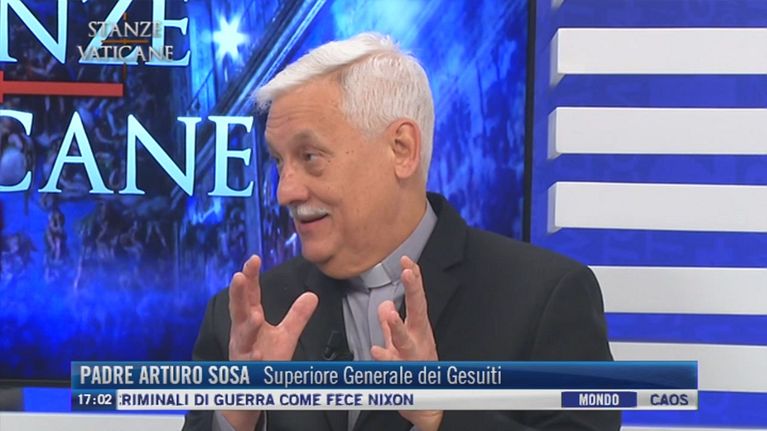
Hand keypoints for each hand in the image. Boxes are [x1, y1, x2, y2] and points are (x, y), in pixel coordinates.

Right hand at [222, 255, 318, 430]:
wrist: (252, 392)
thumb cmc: (266, 361)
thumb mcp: (285, 336)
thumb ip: (297, 316)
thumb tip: (311, 296)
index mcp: (251, 320)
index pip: (251, 295)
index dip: (251, 277)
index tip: (254, 259)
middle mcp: (243, 333)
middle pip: (239, 310)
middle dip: (238, 294)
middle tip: (239, 276)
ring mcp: (242, 351)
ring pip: (241, 337)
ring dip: (247, 326)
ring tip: (255, 316)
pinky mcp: (245, 370)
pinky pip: (247, 364)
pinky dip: (251, 358)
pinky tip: (257, 354)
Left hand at [371, 256, 442, 430]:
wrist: (426, 403)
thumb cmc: (415, 368)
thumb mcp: (401, 342)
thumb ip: (391, 325)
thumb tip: (384, 305)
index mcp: (418, 328)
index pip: (416, 300)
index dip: (413, 280)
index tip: (407, 260)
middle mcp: (418, 339)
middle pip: (417, 310)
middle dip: (413, 290)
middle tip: (408, 270)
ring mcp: (413, 357)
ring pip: (405, 340)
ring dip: (398, 326)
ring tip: (390, 313)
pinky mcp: (404, 375)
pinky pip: (392, 366)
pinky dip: (384, 358)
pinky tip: (375, 351)